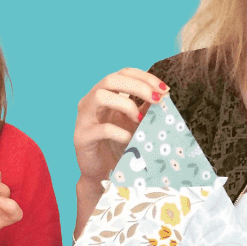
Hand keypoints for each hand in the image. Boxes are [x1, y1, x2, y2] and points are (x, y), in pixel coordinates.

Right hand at [74, 67, 167, 194]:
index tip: (164, 89)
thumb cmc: (118, 145)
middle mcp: (91, 101)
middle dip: (138, 86)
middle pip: (111, 79)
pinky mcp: (82, 137)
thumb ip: (144, 108)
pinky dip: (119, 132)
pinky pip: (100, 129)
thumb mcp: (135, 123)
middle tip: (157, 99)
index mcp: (105, 93)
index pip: (123, 73)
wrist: (101, 172)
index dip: (145, 77)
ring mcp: (84, 118)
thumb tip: (162, 96)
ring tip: (139, 119)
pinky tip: (129, 139)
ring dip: (125, 104)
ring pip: (100, 96)